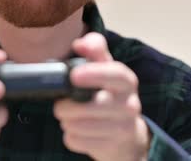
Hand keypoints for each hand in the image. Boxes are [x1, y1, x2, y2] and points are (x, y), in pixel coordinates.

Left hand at [54, 33, 149, 160]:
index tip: (73, 75)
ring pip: (81, 125)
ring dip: (67, 121)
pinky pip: (78, 141)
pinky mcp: (112, 148)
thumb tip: (80, 43)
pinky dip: (70, 136)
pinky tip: (77, 131)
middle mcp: (129, 104)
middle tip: (60, 104)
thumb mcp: (104, 68)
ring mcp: (123, 128)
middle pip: (94, 105)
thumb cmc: (109, 94)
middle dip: (67, 105)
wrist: (127, 135)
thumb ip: (93, 50)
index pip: (115, 74)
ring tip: (69, 117)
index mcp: (126, 81)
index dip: (94, 73)